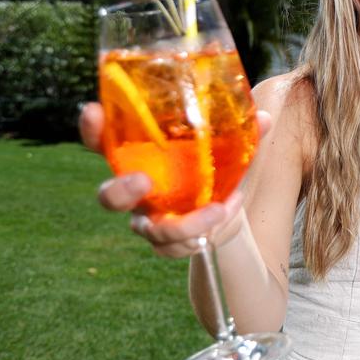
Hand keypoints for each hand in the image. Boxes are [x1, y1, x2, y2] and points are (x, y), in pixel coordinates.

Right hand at [78, 102, 270, 256]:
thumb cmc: (216, 168)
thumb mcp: (231, 148)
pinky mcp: (167, 242)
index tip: (93, 111)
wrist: (228, 211)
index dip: (93, 129)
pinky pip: (173, 247)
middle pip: (109, 197)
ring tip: (216, 212)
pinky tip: (224, 218)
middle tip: (142, 183)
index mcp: (142, 157)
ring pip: (146, 230)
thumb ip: (244, 133)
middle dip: (120, 191)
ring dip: (180, 224)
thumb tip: (266, 117)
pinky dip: (202, 234)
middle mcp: (138, 190)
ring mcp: (149, 219)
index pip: (106, 141)